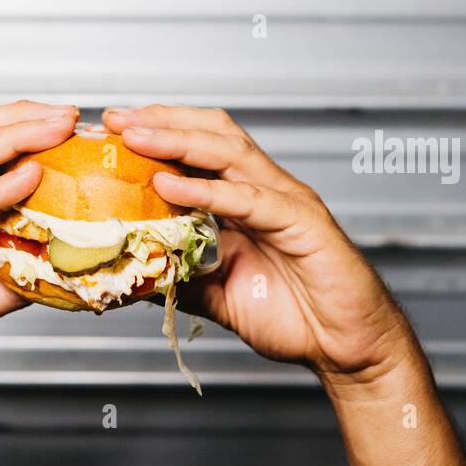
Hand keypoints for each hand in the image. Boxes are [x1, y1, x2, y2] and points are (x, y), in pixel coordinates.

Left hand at [103, 104, 411, 382]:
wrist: (350, 349)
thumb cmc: (296, 317)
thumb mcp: (217, 295)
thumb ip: (178, 277)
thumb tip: (128, 274)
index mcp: (249, 196)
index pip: (201, 144)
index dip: (160, 129)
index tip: (114, 126)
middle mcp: (268, 188)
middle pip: (212, 132)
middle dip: (162, 120)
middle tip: (116, 117)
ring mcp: (286, 201)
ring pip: (229, 152)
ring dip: (177, 140)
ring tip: (135, 137)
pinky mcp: (302, 223)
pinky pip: (248, 199)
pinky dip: (205, 189)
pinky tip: (169, 184)